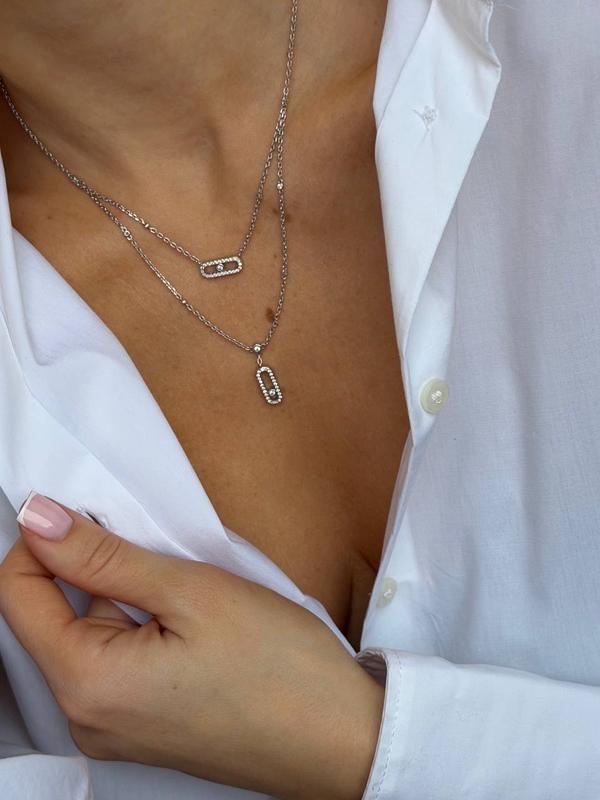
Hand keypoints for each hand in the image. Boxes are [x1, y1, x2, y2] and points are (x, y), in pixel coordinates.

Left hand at [0, 492, 383, 799]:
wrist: (340, 738)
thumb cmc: (279, 669)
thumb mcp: (190, 591)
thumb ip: (104, 556)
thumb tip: (39, 520)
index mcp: (87, 684)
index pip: (17, 594)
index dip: (44, 541)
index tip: (84, 514)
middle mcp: (88, 717)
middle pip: (54, 617)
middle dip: (97, 571)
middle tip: (161, 556)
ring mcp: (116, 728)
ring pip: (91, 636)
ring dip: (127, 600)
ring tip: (192, 598)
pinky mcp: (143, 728)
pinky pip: (117, 663)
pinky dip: (142, 629)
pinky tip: (194, 625)